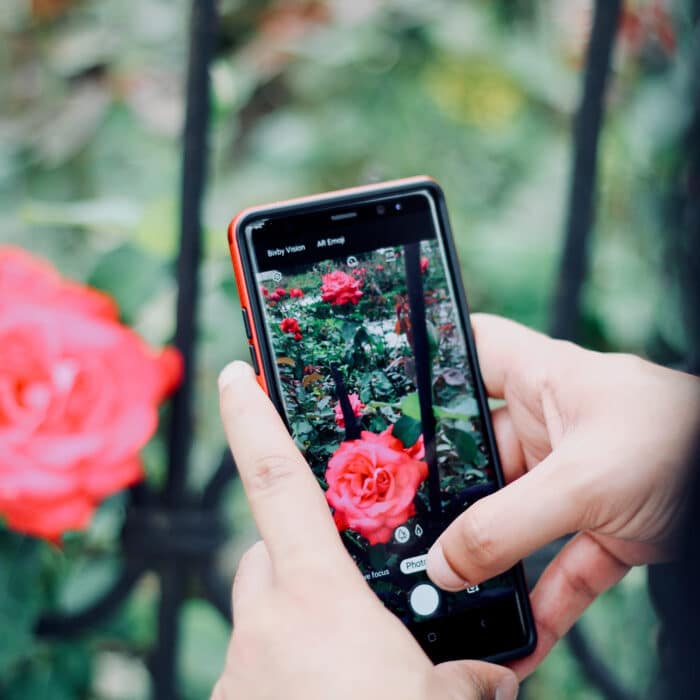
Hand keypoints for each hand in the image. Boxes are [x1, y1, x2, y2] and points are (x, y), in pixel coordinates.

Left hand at [212, 361, 518, 699]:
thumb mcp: (442, 699)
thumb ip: (461, 673)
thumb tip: (489, 676)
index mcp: (316, 596)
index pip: (275, 478)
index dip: (251, 417)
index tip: (233, 373)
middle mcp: (265, 621)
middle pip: (268, 556)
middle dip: (301, 559)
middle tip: (345, 593)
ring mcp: (240, 667)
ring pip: (263, 613)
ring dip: (300, 625)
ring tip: (347, 664)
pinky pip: (257, 665)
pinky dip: (288, 670)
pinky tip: (325, 697)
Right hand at [426, 314, 699, 675]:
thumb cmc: (683, 443)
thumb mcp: (583, 481)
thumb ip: (506, 525)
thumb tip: (446, 564)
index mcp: (541, 381)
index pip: (470, 353)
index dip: (430, 368)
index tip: (389, 402)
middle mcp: (550, 424)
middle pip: (478, 452)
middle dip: (448, 491)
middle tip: (407, 522)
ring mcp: (573, 477)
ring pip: (514, 516)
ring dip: (491, 557)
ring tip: (455, 588)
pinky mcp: (602, 524)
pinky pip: (557, 562)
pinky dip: (541, 597)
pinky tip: (521, 633)